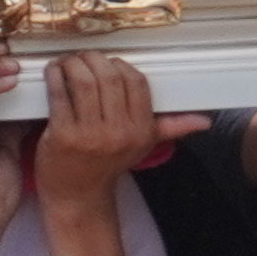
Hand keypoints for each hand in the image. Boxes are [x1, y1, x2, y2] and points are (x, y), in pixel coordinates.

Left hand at [32, 50, 165, 194]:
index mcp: (142, 131)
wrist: (79, 197)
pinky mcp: (64, 136)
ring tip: (67, 63)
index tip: (107, 64)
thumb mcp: (143, 146)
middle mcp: (119, 133)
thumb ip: (172, 128)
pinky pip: (59, 94)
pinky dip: (54, 76)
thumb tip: (204, 122)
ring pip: (84, 81)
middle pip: (109, 76)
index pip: (136, 82)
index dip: (120, 65)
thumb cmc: (107, 166)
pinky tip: (53, 72)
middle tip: (83, 58)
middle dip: (93, 59)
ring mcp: (90, 135)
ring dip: (72, 64)